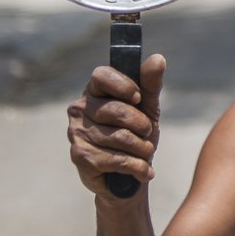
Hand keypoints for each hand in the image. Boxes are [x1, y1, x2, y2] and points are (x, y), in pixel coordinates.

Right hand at [67, 54, 166, 196]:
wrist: (130, 177)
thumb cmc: (136, 136)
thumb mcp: (147, 108)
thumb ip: (150, 84)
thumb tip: (158, 58)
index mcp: (94, 91)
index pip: (101, 75)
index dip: (123, 86)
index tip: (138, 98)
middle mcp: (79, 109)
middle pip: (117, 110)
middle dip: (142, 125)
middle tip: (146, 133)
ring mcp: (76, 133)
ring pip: (121, 137)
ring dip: (142, 149)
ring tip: (144, 153)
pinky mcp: (80, 157)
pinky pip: (117, 159)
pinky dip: (138, 167)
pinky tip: (142, 171)